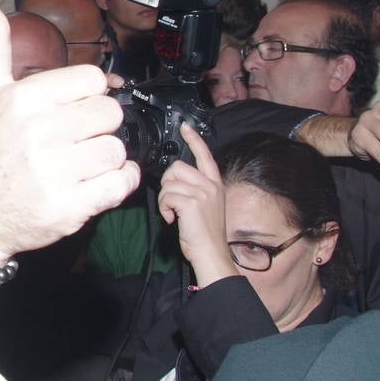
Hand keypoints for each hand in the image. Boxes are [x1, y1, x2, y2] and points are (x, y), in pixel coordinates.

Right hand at [0, 0, 138, 271]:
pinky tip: (92, 184)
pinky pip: (122, 183)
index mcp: (23, 98)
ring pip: (117, 150)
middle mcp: (38, 132)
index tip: (65, 112)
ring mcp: (54, 172)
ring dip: (104, 159)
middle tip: (69, 141)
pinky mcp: (69, 208)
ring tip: (75, 165)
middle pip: (109, 113)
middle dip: (96, 128)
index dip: (85, 96)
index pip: (93, 80)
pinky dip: (117, 184)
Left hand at [157, 126, 239, 285]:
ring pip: (168, 182)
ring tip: (173, 213)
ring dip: (164, 199)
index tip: (185, 127)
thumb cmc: (204, 234)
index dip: (194, 140)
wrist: (211, 254)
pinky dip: (164, 208)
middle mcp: (211, 185)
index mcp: (215, 184)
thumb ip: (195, 189)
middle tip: (171, 203)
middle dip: (167, 184)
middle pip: (176, 167)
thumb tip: (175, 180)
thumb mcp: (205, 206)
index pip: (205, 156)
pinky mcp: (192, 202)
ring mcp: (203, 193)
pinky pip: (166, 195)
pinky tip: (172, 220)